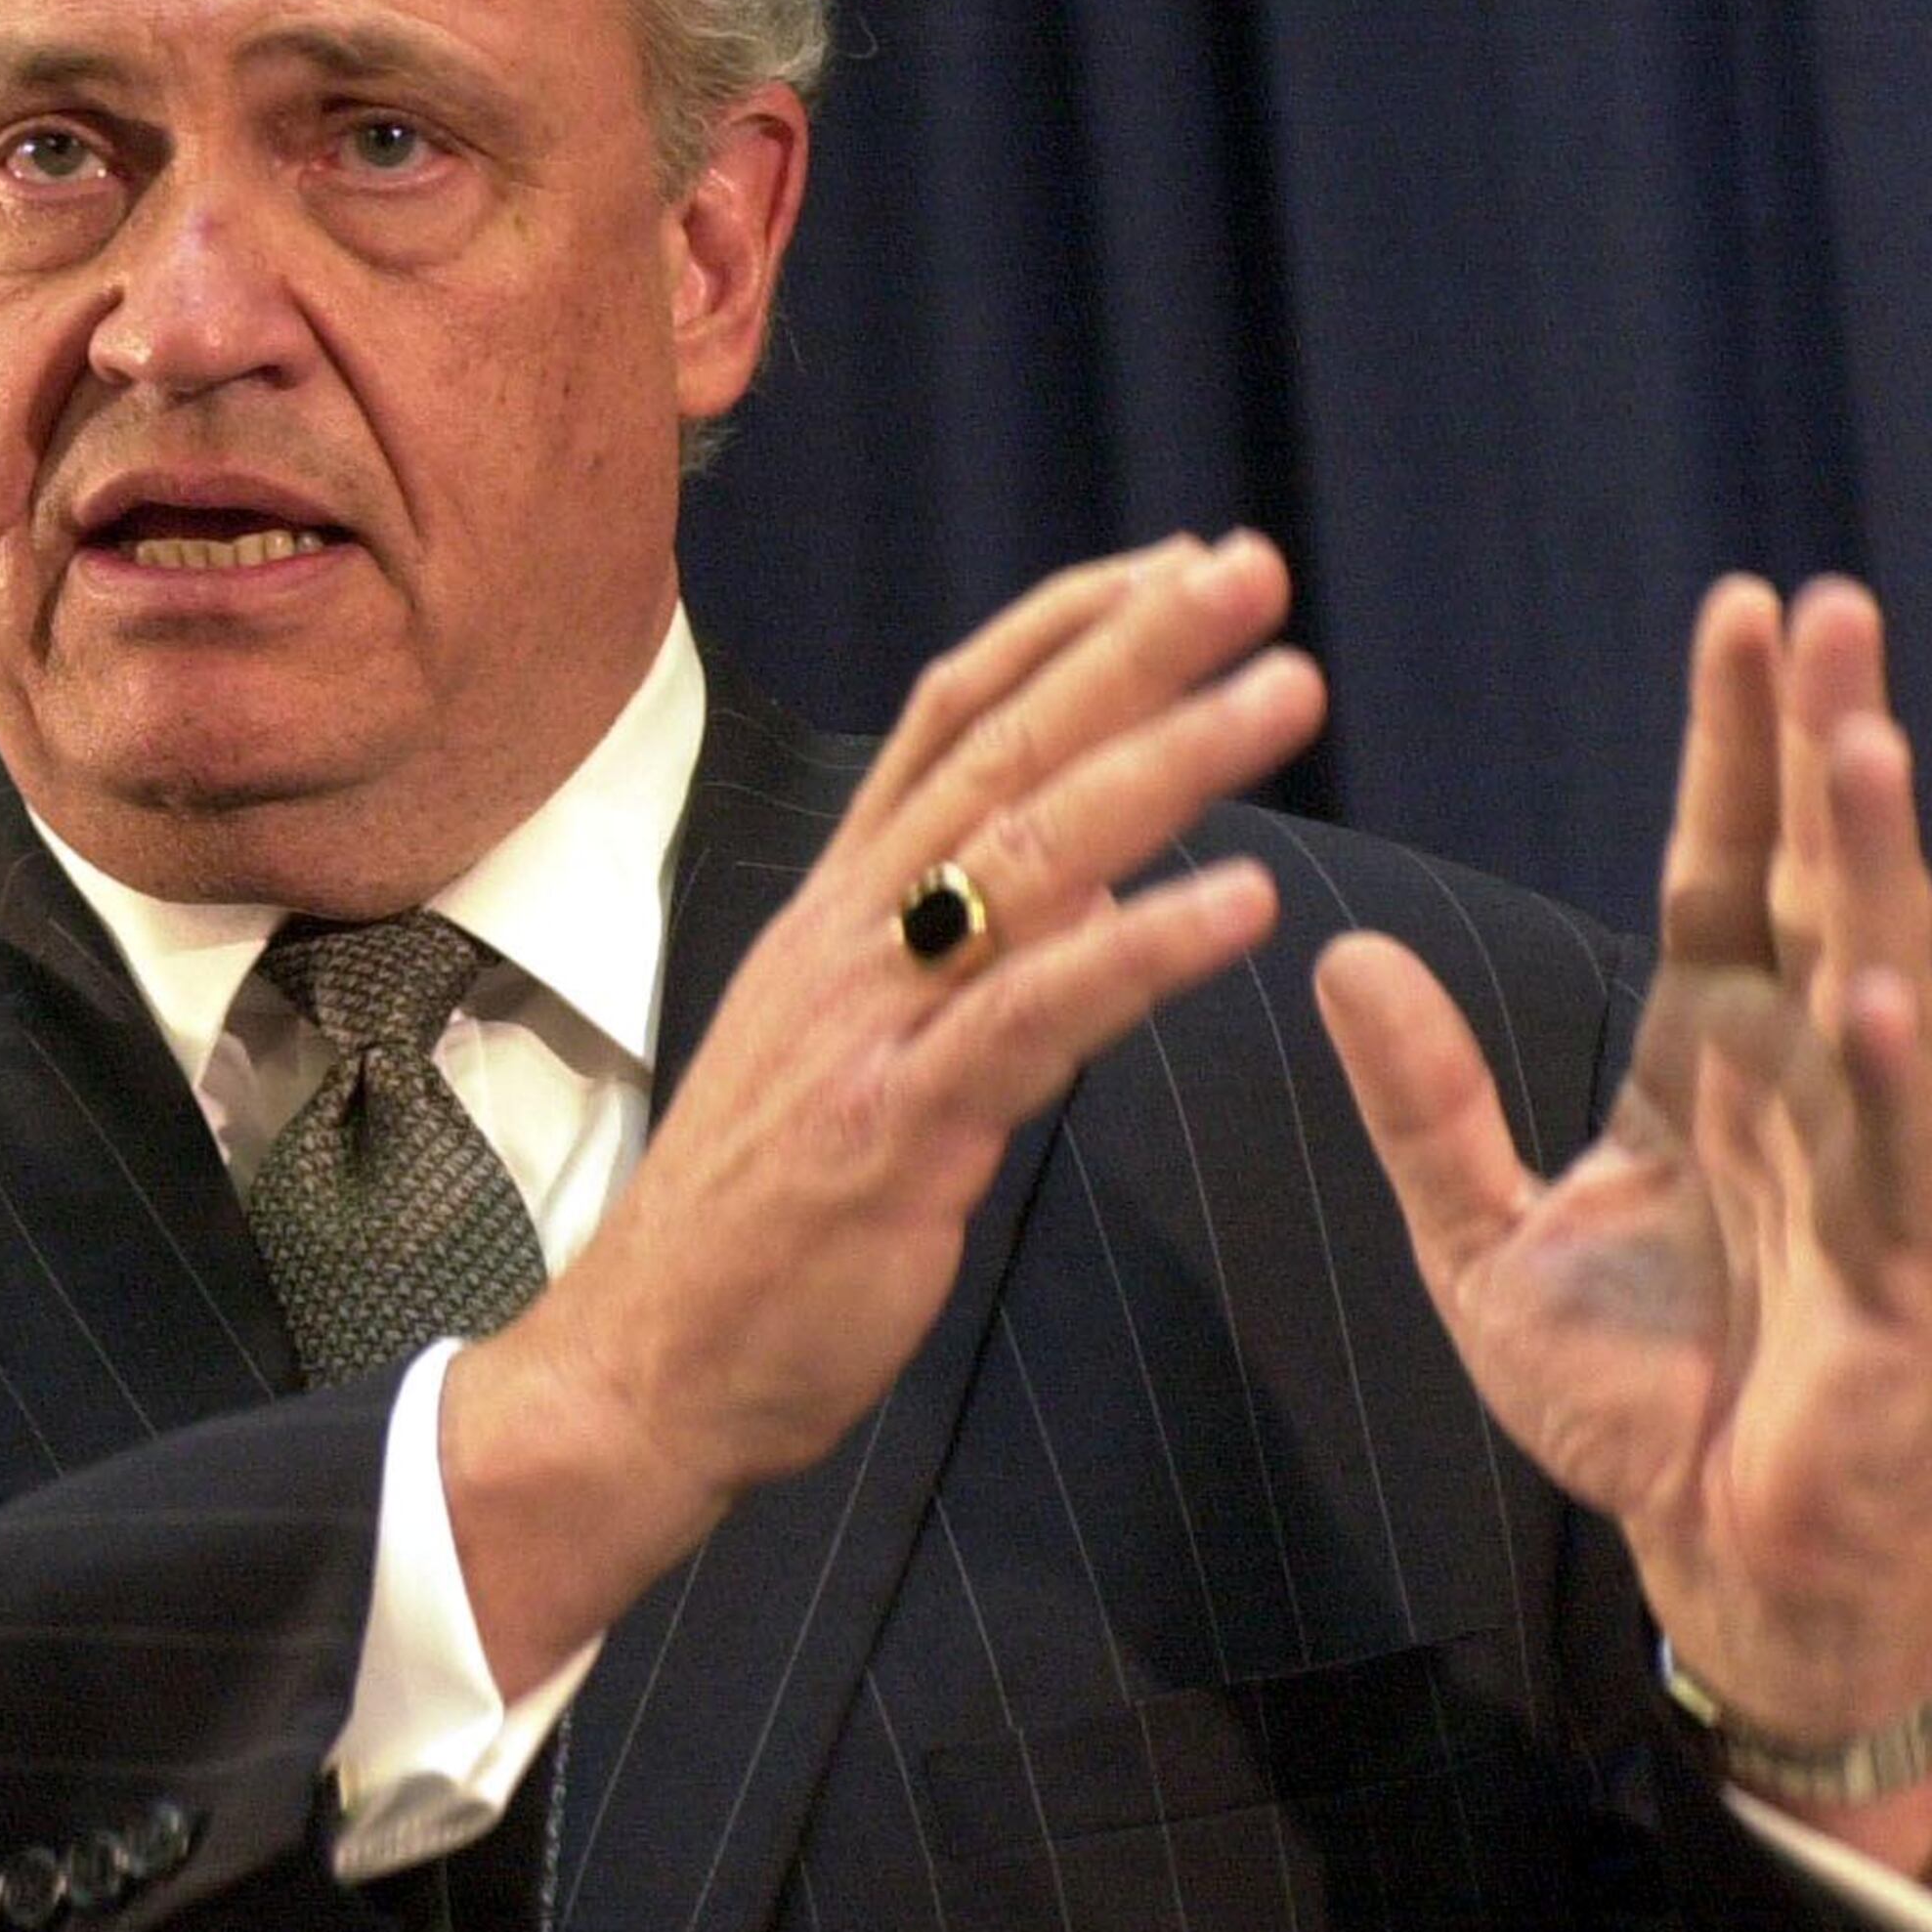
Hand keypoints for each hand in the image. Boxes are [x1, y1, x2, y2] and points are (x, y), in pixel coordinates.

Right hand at [447, 534, 1324, 1692]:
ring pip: (1027, 853)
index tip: (1178, 563)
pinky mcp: (895, 1129)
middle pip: (1001, 749)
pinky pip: (1035, 1016)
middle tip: (1254, 566)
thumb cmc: (758, 1222)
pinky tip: (1248, 903)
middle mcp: (849, 938)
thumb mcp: (844, 1051)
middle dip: (1135, 647)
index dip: (1067, 629)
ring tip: (1286, 691)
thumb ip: (943, 964)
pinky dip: (1143, 947)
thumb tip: (1062, 901)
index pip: (950, 717)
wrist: (645, 1368)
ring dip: (1166, 759)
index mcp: (839, 911)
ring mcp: (868, 1025)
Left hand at [1314, 579, 1931, 1869]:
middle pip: (1817, 882)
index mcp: (1714, 1055)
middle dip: (1823, 747)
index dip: (1735, 745)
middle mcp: (1804, 1082)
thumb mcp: (1483, 1240)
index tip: (1742, 611)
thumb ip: (1423, 1102)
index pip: (1724, 865)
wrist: (1724, 1560)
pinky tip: (1863, 993)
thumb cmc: (1634, 1397)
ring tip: (1866, 738)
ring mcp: (1867, 1167)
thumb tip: (1339, 953)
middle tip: (1827, 604)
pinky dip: (1875, 1077)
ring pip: (1877, 985)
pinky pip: (1889, 1160)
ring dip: (1874, 866)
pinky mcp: (1901, 1276)